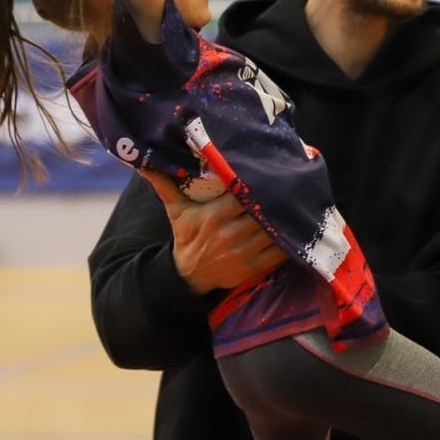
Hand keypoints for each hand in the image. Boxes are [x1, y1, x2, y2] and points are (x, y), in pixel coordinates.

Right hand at [141, 170, 287, 294]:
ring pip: (273, 230)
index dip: (257, 184)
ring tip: (296, 202)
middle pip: (261, 211)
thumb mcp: (175, 211)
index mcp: (213, 216)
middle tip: (289, 184)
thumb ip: (164, 186)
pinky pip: (278, 251)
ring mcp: (244, 252)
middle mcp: (230, 233)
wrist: (189, 276)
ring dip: (285, 218)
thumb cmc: (186, 237)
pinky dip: (288, 240)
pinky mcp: (254, 267)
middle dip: (275, 199)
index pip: (242, 196)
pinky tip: (295, 227)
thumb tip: (144, 163)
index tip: (268, 172)